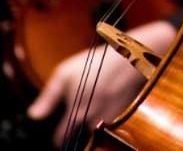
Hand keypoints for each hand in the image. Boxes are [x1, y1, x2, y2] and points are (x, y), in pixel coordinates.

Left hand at [26, 19, 175, 144]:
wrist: (135, 56)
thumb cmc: (100, 62)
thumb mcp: (66, 71)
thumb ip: (48, 96)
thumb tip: (34, 115)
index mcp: (76, 113)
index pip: (59, 140)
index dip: (56, 136)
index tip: (57, 129)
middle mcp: (92, 122)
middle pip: (77, 138)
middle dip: (74, 128)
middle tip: (78, 111)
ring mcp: (110, 121)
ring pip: (93, 132)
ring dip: (90, 123)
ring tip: (94, 104)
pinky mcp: (124, 117)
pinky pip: (109, 125)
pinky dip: (106, 118)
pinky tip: (107, 101)